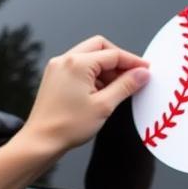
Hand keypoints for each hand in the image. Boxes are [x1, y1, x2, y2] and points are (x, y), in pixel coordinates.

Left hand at [20, 35, 150, 155]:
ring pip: (90, 57)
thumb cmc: (67, 126)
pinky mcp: (55, 77)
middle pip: (100, 48)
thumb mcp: (104, 106)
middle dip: (119, 60)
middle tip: (133, 75)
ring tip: (119, 89)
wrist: (41, 141)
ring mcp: (58, 67)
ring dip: (106, 69)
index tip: (146, 70)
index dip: (133, 62)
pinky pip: (79, 67)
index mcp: (77, 63)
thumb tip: (142, 74)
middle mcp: (65, 60)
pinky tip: (103, 92)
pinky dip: (94, 75)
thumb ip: (126, 86)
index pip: (113, 54)